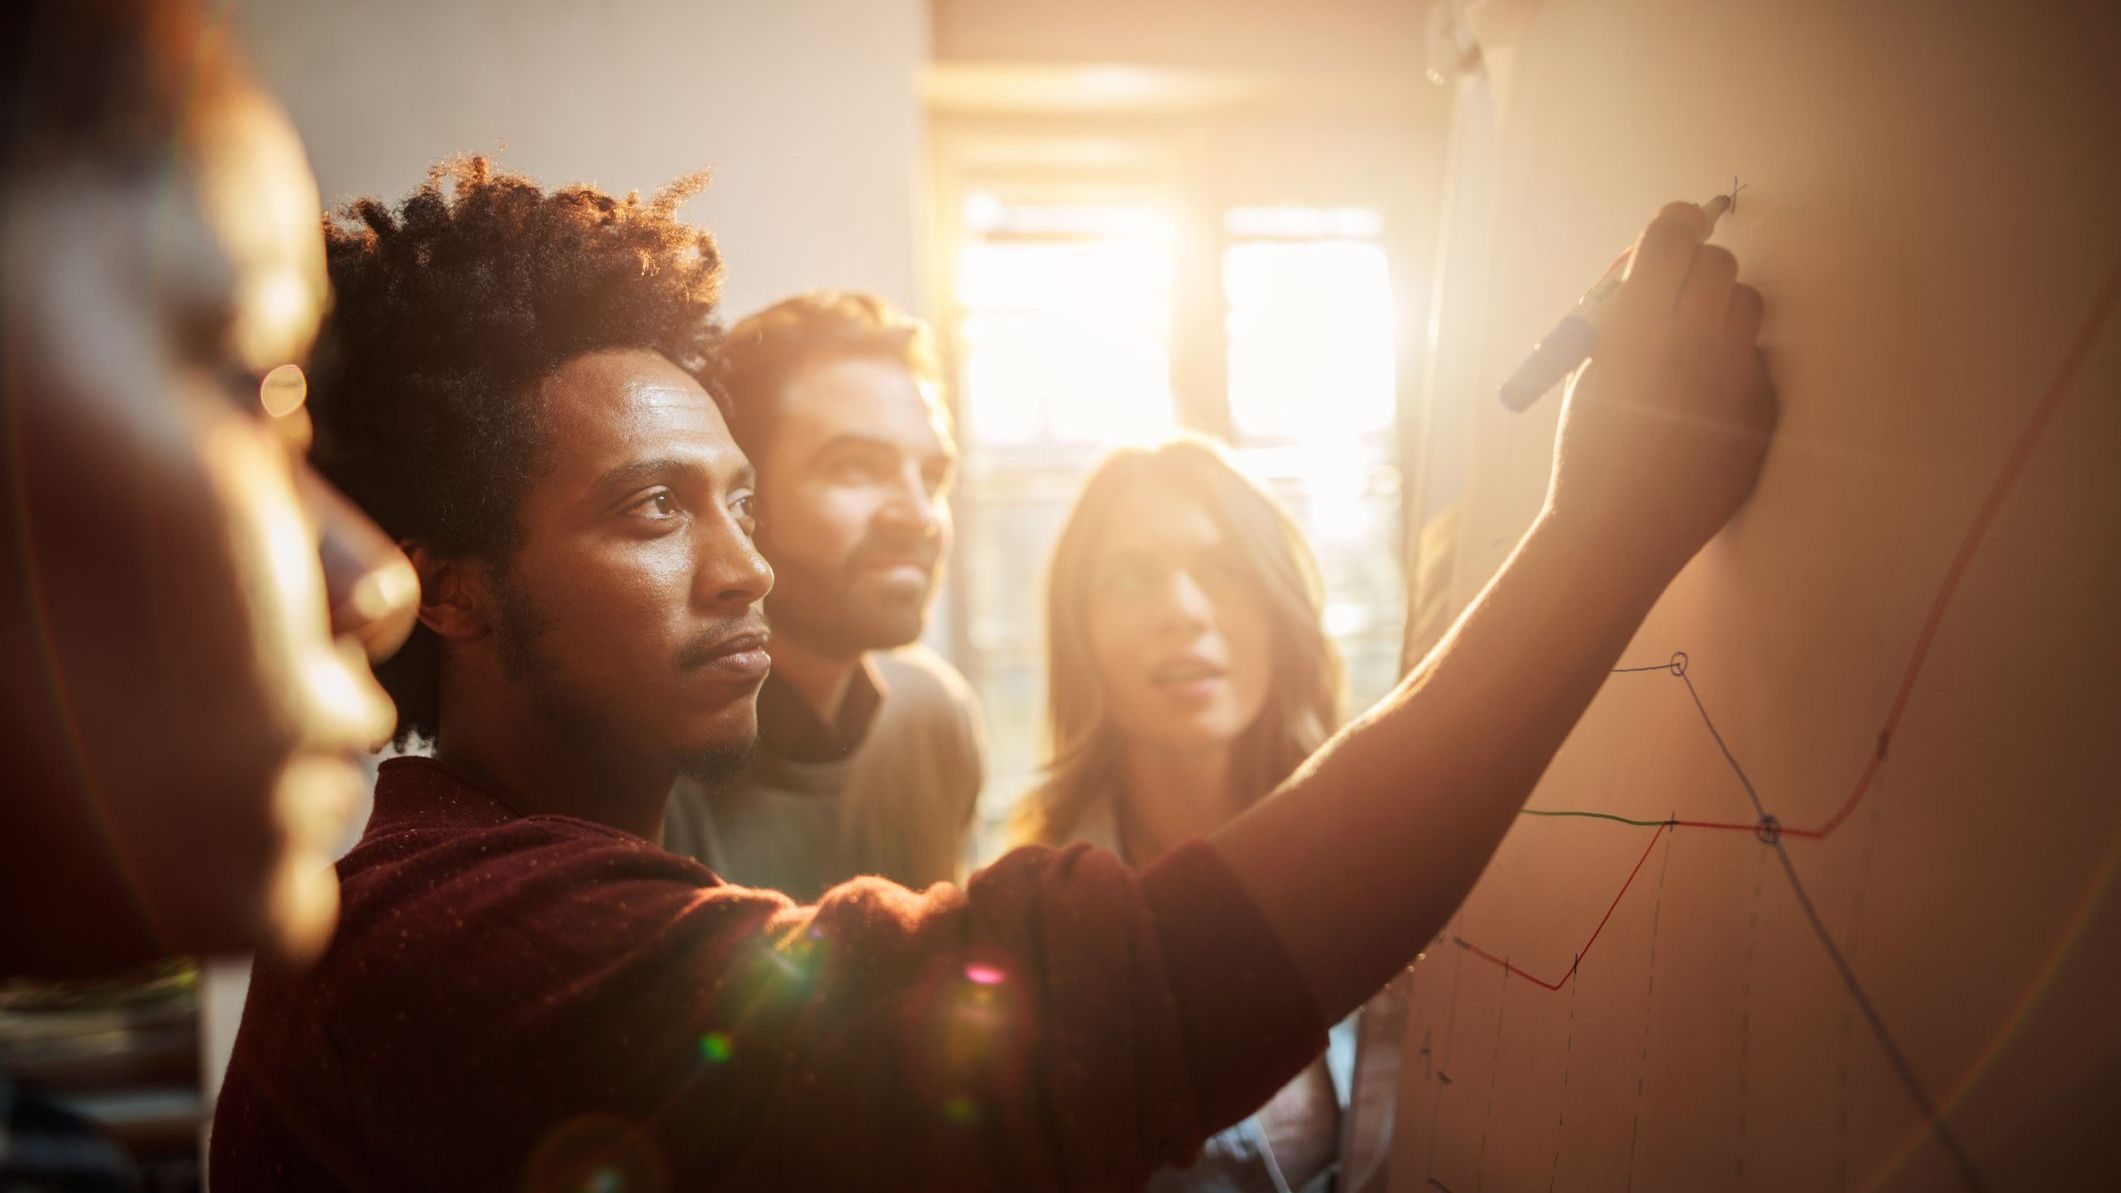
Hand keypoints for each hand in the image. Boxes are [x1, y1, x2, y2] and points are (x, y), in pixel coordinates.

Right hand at [1543, 198, 1777, 578]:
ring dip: (1720, 313)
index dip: (1673, 225)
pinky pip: (1756, 359)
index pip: (1672, 233)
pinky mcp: (1765, 402)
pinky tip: (1704, 408)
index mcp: (1636, 323)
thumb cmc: (1590, 447)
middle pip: (1717, 261)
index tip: (1674, 228)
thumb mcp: (1588, 366)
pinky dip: (1732, 369)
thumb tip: (1652, 263)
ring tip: (1690, 356)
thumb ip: (1620, 310)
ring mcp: (1738, 370)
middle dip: (1695, 270)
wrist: (1621, 528)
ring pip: (1747, 302)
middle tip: (1674, 299)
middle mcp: (1694, 336)